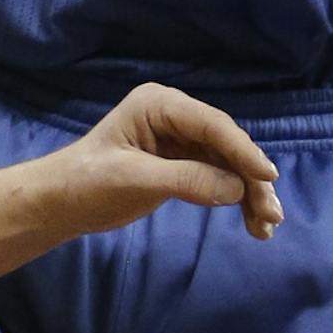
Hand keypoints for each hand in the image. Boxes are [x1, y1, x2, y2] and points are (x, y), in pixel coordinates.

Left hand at [48, 83, 282, 240]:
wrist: (61, 202)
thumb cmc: (87, 184)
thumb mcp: (135, 181)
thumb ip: (186, 180)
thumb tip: (236, 189)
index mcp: (159, 105)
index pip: (211, 124)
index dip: (243, 150)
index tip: (268, 176)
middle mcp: (174, 115)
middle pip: (225, 143)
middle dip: (251, 178)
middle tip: (272, 215)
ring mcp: (179, 138)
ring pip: (226, 161)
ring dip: (248, 192)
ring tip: (266, 227)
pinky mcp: (181, 161)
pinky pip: (216, 175)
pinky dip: (234, 197)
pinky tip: (251, 221)